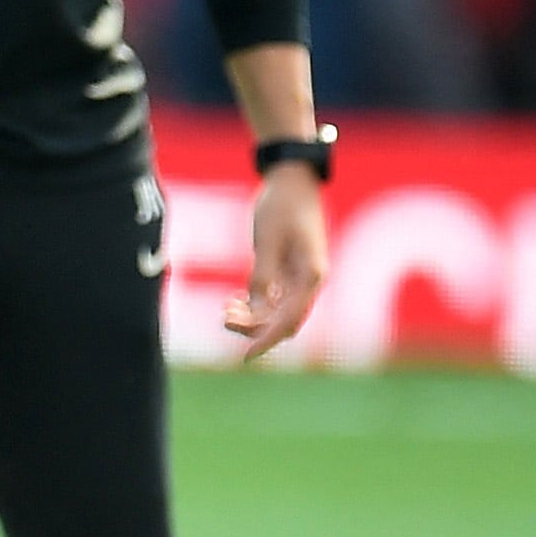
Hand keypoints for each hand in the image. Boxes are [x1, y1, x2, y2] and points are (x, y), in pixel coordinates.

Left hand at [226, 163, 325, 362]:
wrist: (292, 179)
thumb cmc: (281, 205)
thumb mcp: (267, 239)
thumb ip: (263, 275)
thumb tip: (259, 309)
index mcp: (311, 275)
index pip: (289, 320)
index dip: (266, 340)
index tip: (245, 357)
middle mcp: (310, 281)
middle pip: (285, 320)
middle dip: (255, 328)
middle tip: (224, 318)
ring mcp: (302, 276)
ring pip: (279, 311)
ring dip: (254, 316)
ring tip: (226, 310)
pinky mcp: (292, 270)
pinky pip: (276, 298)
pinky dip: (257, 304)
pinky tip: (235, 301)